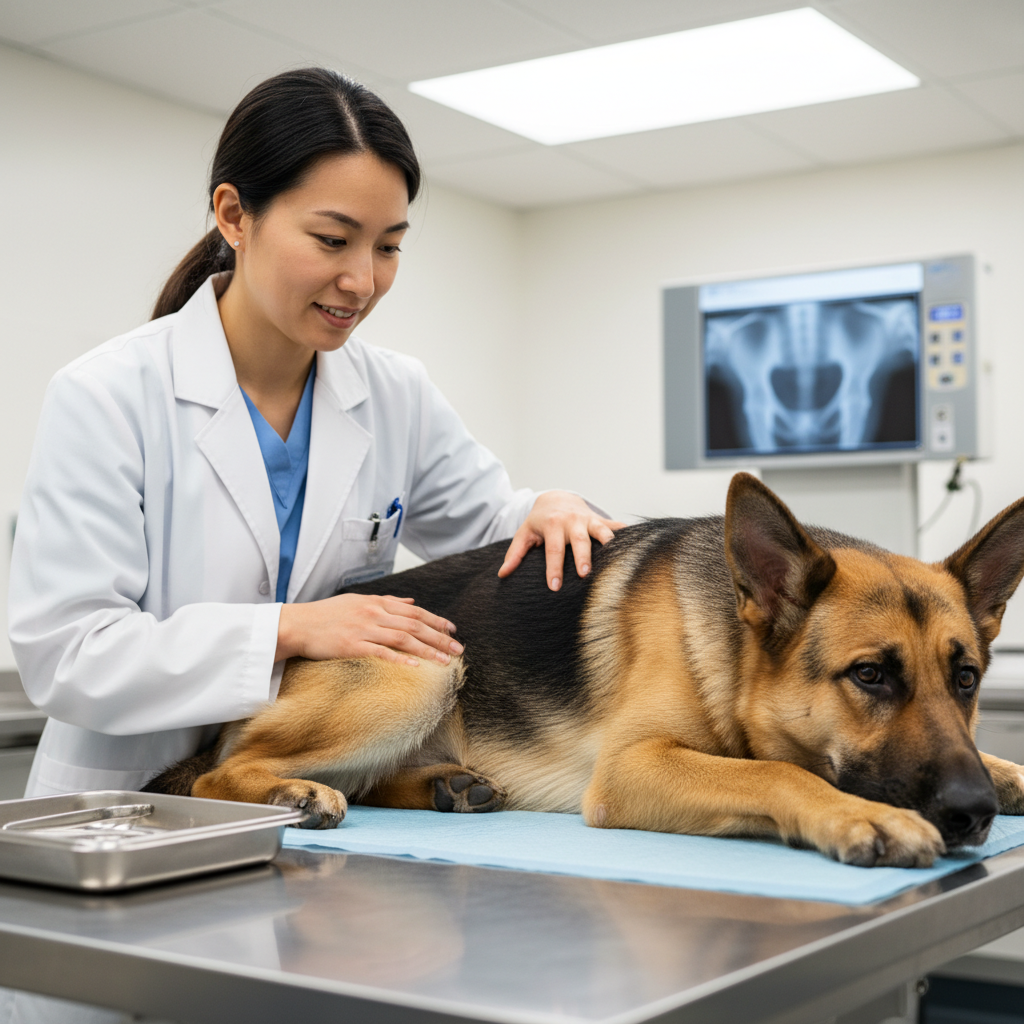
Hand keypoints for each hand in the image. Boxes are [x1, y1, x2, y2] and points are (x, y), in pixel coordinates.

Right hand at [276, 593, 462, 665]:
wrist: (298, 624)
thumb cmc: (327, 615)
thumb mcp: (358, 601)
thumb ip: (387, 601)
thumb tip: (411, 601)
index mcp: (377, 603)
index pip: (414, 611)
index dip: (436, 620)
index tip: (452, 630)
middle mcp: (374, 613)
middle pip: (414, 625)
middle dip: (439, 638)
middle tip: (458, 649)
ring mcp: (364, 629)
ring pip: (404, 639)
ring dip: (428, 650)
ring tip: (445, 661)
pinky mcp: (352, 645)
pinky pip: (381, 652)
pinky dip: (400, 658)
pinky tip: (416, 666)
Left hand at [498, 491, 625, 590]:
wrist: (556, 498)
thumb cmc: (539, 522)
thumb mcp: (524, 534)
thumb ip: (515, 554)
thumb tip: (503, 574)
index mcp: (552, 525)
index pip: (553, 550)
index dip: (554, 569)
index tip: (554, 587)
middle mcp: (571, 521)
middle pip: (578, 540)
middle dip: (582, 556)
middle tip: (584, 574)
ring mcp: (587, 519)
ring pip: (600, 530)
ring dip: (607, 544)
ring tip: (615, 559)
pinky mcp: (599, 520)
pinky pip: (614, 525)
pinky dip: (625, 532)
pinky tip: (637, 542)